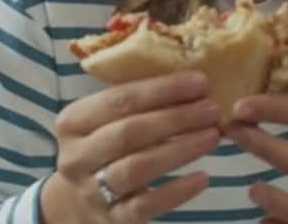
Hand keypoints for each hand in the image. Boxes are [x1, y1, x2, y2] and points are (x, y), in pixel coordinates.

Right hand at [39, 71, 221, 223]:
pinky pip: (147, 205)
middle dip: (176, 118)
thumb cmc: (103, 148)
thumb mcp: (105, 121)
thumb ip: (137, 100)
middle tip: (212, 109)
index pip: (119, 100)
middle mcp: (77, 157)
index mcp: (74, 122)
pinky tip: (203, 177)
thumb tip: (192, 78)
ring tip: (213, 136)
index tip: (200, 81)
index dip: (162, 90)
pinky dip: (177, 191)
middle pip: (129, 133)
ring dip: (180, 150)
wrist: (78, 204)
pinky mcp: (112, 219)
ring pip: (137, 168)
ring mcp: (92, 191)